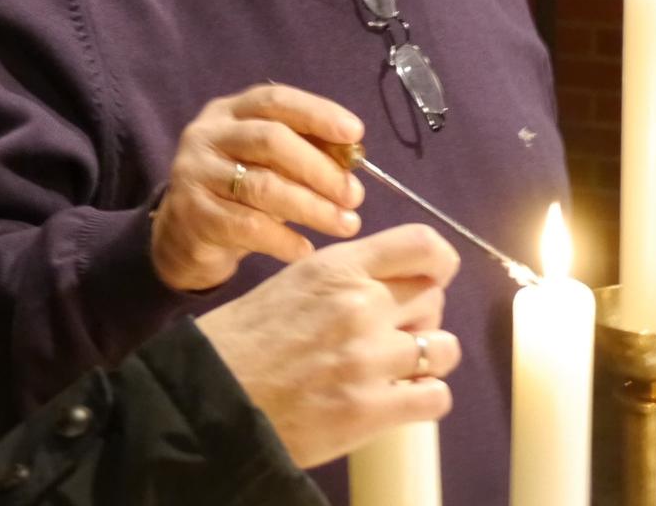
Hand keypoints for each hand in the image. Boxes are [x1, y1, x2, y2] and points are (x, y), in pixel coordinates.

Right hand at [150, 84, 366, 291]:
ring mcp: (195, 174)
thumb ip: (303, 152)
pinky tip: (305, 249)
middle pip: (270, 140)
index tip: (355, 133)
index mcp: (229, 112)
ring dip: (312, 207)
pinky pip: (247, 226)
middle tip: (355, 195)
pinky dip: (283, 239)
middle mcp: (207, 135)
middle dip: (320, 168)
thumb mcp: (267, 164)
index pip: (275, 100)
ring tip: (346, 224)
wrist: (183, 235)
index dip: (317, 113)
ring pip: (262, 186)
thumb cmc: (239, 193)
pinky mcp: (192, 214)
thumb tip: (353, 157)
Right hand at [196, 223, 462, 469]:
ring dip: (428, 360)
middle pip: (435, 298)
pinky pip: (436, 397)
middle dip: (422, 316)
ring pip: (444, 349)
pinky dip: (424, 399)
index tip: (434, 277)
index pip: (422, 245)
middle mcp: (359, 305)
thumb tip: (395, 284)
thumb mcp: (292, 284)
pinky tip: (398, 399)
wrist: (211, 397)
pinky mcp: (372, 409)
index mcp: (337, 269)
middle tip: (395, 334)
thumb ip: (345, 279)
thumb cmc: (244, 341)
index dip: (439, 263)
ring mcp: (369, 359)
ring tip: (397, 369)